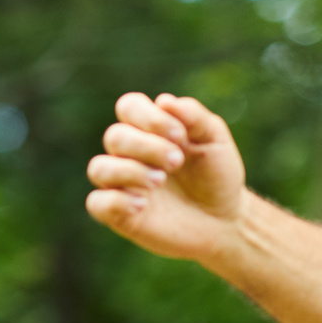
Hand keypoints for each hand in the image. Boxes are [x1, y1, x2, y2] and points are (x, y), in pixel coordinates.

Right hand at [86, 93, 247, 262]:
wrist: (224, 220)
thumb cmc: (217, 176)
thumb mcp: (215, 141)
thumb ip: (194, 117)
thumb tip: (164, 101)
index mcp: (150, 129)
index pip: (129, 107)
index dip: (149, 117)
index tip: (180, 136)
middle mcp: (131, 154)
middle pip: (115, 137)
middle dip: (147, 147)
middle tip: (177, 162)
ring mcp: (123, 185)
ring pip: (99, 168)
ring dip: (129, 171)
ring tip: (159, 182)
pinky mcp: (121, 215)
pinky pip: (97, 203)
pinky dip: (116, 201)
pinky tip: (142, 205)